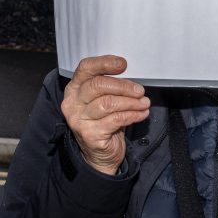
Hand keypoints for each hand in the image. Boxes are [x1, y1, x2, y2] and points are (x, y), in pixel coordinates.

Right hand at [60, 55, 149, 175]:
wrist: (100, 155)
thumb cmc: (104, 122)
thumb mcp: (103, 100)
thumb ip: (111, 87)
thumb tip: (133, 79)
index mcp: (74, 89)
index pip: (85, 68)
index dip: (104, 63)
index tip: (123, 64)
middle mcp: (73, 103)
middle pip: (97, 85)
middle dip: (123, 86)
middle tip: (140, 91)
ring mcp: (79, 120)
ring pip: (108, 103)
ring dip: (131, 102)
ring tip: (144, 103)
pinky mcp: (90, 135)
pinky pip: (116, 119)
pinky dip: (132, 115)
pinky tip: (141, 114)